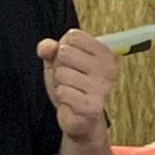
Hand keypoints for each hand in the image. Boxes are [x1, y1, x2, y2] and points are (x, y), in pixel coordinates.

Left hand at [37, 29, 116, 144]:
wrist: (79, 118)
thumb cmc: (72, 87)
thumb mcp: (57, 62)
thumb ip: (50, 49)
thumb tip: (47, 47)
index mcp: (104, 53)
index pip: (73, 36)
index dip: (63, 48)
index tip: (71, 61)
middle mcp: (108, 69)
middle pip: (64, 52)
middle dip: (59, 67)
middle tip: (69, 79)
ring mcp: (102, 88)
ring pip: (62, 73)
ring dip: (60, 84)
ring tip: (70, 91)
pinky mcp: (93, 106)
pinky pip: (63, 92)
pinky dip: (62, 98)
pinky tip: (71, 102)